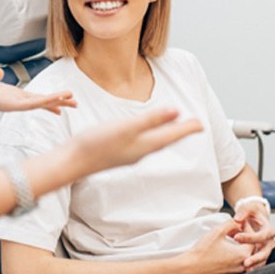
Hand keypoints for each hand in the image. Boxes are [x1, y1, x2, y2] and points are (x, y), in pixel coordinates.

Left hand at [0, 68, 76, 113]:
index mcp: (11, 95)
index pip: (35, 98)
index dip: (49, 99)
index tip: (62, 102)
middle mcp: (15, 101)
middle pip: (42, 102)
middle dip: (59, 102)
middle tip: (75, 104)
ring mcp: (15, 104)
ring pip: (41, 103)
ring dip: (57, 101)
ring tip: (73, 100)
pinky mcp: (13, 105)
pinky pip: (34, 104)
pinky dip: (47, 101)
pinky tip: (58, 99)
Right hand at [72, 108, 202, 174]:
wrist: (72, 162)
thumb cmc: (97, 144)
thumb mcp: (127, 127)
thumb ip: (151, 120)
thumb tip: (176, 111)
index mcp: (145, 145)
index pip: (172, 135)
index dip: (188, 128)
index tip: (202, 124)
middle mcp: (140, 151)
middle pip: (167, 140)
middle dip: (181, 132)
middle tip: (194, 126)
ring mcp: (129, 154)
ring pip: (155, 142)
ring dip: (167, 134)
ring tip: (174, 128)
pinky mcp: (118, 152)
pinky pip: (143, 143)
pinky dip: (151, 136)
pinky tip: (145, 134)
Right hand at [178, 219, 254, 273]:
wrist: (191, 268)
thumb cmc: (204, 250)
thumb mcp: (217, 231)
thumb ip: (231, 223)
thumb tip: (239, 220)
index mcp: (243, 254)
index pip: (253, 239)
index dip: (246, 229)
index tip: (238, 223)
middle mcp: (243, 266)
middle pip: (251, 249)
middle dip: (244, 238)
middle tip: (234, 230)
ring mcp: (237, 273)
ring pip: (246, 257)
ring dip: (241, 247)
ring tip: (231, 239)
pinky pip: (239, 265)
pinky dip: (237, 256)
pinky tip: (226, 250)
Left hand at [232, 204, 274, 271]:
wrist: (255, 218)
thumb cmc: (251, 212)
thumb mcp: (248, 208)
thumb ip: (243, 211)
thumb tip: (237, 219)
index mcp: (269, 230)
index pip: (261, 236)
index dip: (249, 237)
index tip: (235, 237)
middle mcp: (270, 241)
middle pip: (266, 252)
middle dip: (256, 258)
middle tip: (245, 262)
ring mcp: (266, 250)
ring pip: (263, 260)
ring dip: (255, 265)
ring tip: (245, 269)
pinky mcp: (261, 255)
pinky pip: (259, 264)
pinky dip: (253, 267)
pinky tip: (244, 272)